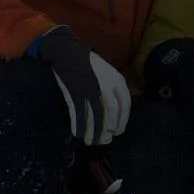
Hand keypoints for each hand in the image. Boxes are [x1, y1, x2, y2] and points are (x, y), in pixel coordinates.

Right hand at [35, 26, 131, 144]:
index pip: (125, 106)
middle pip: (110, 114)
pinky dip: (79, 126)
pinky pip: (79, 114)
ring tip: (90, 141)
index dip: (121, 122)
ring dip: (93, 132)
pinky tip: (78, 133)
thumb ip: (114, 90)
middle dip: (107, 130)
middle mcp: (106, 86)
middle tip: (103, 140)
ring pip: (95, 117)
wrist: (68, 52)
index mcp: (117, 80)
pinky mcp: (75, 93)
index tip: (116, 132)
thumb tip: (115, 114)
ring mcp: (90, 90)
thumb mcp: (109, 73)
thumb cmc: (90, 65)